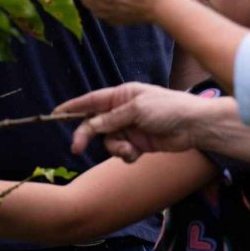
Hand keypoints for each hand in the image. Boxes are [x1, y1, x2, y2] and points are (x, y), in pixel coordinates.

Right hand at [58, 83, 216, 160]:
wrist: (193, 126)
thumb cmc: (168, 108)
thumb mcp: (137, 109)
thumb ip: (112, 118)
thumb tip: (91, 124)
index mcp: (122, 95)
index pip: (92, 100)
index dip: (73, 107)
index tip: (55, 113)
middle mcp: (123, 111)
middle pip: (95, 124)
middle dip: (87, 135)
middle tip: (76, 148)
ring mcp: (130, 128)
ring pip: (108, 141)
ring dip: (115, 147)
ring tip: (129, 149)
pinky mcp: (138, 144)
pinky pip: (122, 152)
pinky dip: (126, 155)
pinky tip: (137, 153)